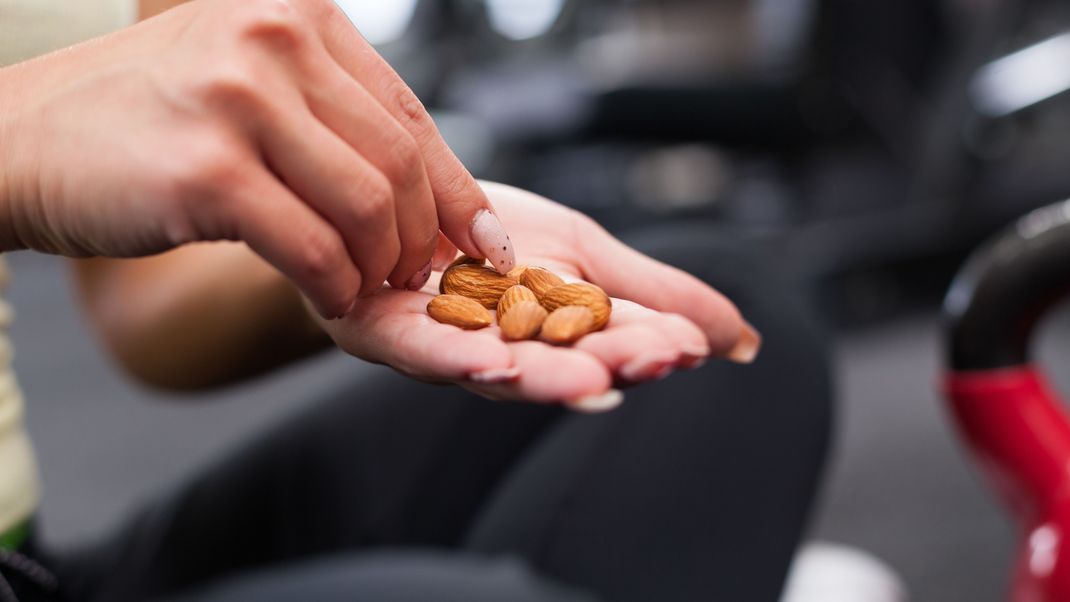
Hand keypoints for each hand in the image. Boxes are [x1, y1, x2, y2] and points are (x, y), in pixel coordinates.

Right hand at [0, 0, 514, 318]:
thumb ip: (331, 113)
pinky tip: (326, 296)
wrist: (18, 137)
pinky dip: (334, 287)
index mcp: (298, 16)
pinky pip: (313, 248)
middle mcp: (273, 41)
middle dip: (419, 241)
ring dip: (378, 268)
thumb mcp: (247, 82)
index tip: (486, 245)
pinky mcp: (207, 170)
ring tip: (362, 289)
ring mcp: (238, 101)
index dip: (459, 192)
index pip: (411, 115)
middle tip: (410, 280)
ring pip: (368, 209)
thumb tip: (425, 191)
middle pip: (399, 166)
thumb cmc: (144, 119)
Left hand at [315, 182, 760, 411]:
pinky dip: (455, 357)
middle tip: (654, 359)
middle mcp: (503, 351)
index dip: (646, 347)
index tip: (688, 344)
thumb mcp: (587, 254)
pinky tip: (491, 362)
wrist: (396, 198)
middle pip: (559, 366)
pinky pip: (421, 349)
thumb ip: (657, 296)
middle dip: (606, 365)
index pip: (610, 345)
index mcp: (554, 337)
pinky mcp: (386, 332)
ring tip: (589, 379)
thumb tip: (745, 344)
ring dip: (544, 375)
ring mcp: (443, 346)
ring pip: (496, 368)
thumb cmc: (486, 234)